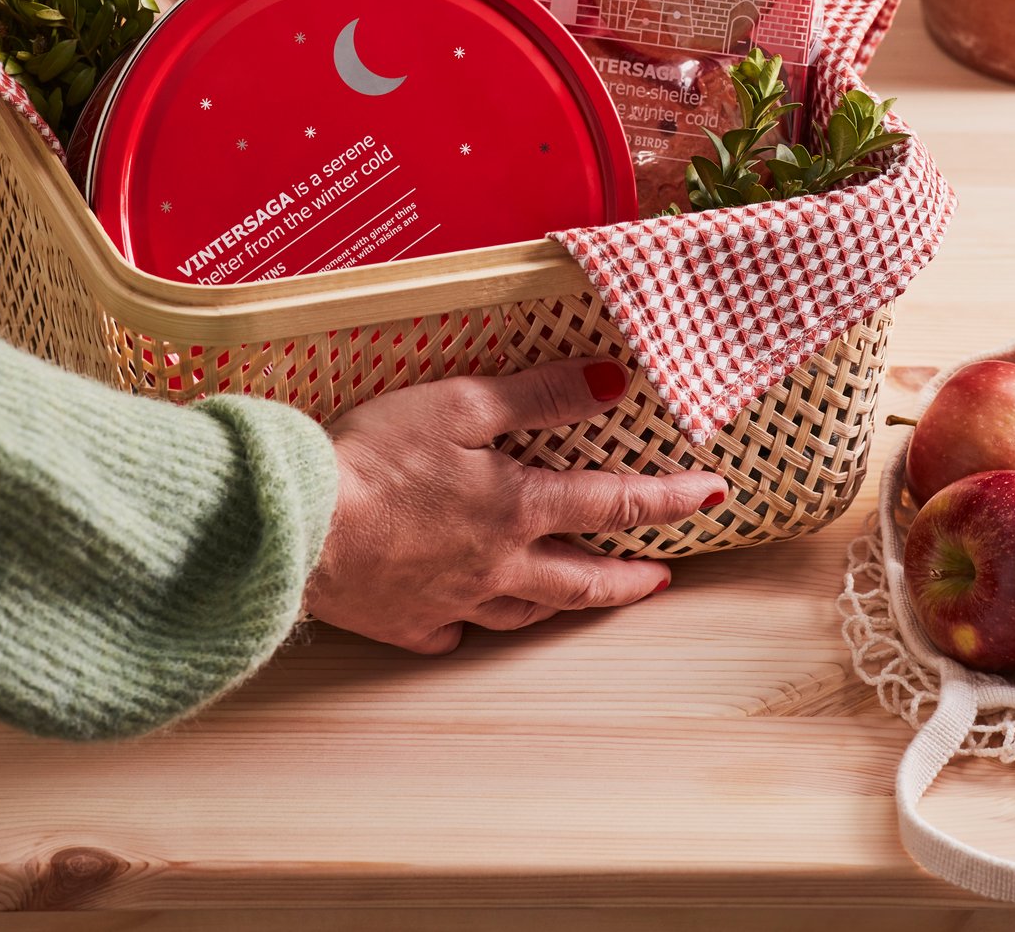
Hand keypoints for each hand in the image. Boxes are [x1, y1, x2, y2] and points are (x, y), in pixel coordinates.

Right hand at [306, 359, 725, 652]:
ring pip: (526, 610)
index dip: (670, 497)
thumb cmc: (377, 455)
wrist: (300, 524)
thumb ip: (539, 394)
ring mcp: (454, 601)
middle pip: (583, 579)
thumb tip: (612, 384)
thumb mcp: (461, 403)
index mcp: (518, 507)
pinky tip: (470, 618)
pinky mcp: (406, 623)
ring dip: (566, 602)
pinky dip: (470, 623)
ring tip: (586, 596)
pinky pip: (452, 631)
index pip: (614, 503)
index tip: (715, 496)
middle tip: (664, 577)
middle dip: (631, 577)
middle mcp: (498, 564)